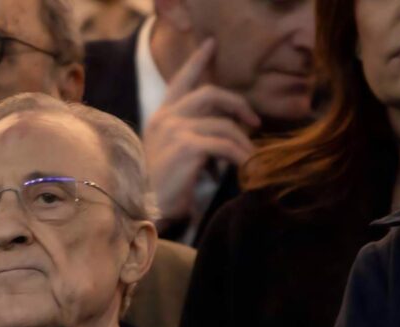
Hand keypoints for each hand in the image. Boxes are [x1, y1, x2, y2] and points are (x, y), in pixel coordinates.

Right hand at [143, 39, 260, 226]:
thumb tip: (225, 132)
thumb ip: (191, 136)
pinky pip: (226, 145)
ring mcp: (176, 129)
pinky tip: (247, 169)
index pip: (181, 82)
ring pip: (225, 124)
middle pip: (210, 93)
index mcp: (161, 118)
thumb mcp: (172, 155)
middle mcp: (166, 118)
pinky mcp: (188, 146)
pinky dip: (241, 158)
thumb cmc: (160, 190)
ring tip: (252, 159)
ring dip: (244, 143)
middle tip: (254, 121)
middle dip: (238, 104)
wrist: (145, 209)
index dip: (197, 61)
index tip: (211, 44)